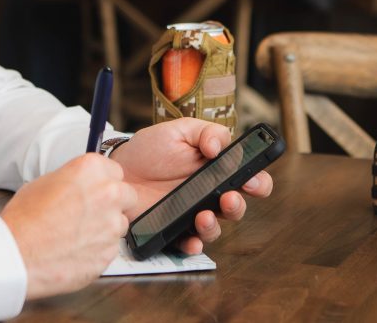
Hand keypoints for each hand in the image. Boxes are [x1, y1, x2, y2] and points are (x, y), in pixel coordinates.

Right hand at [1, 153, 136, 298]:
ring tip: (78, 234)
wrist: (17, 254)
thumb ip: (73, 181)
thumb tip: (81, 186)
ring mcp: (112, 225)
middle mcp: (108, 193)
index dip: (103, 181)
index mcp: (91, 169)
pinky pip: (111, 248)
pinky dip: (98, 249)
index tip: (95, 188)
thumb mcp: (44, 182)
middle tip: (91, 211)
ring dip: (106, 227)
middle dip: (113, 203)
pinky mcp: (110, 252)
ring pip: (120, 223)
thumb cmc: (24, 218)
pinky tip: (76, 250)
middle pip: (127, 195)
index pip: (115, 170)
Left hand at [110, 118, 273, 254]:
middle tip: (229, 198)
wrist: (119, 168)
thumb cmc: (151, 149)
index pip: (249, 179)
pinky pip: (189, 243)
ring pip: (215, 227)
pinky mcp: (174, 229)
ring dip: (214, 225)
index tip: (251, 179)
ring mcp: (192, 214)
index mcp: (217, 170)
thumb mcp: (178, 131)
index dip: (257, 181)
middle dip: (238, 205)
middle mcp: (209, 194)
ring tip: (203, 215)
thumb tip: (219, 148)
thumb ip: (205, 132)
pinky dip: (193, 245)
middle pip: (236, 207)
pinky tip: (191, 240)